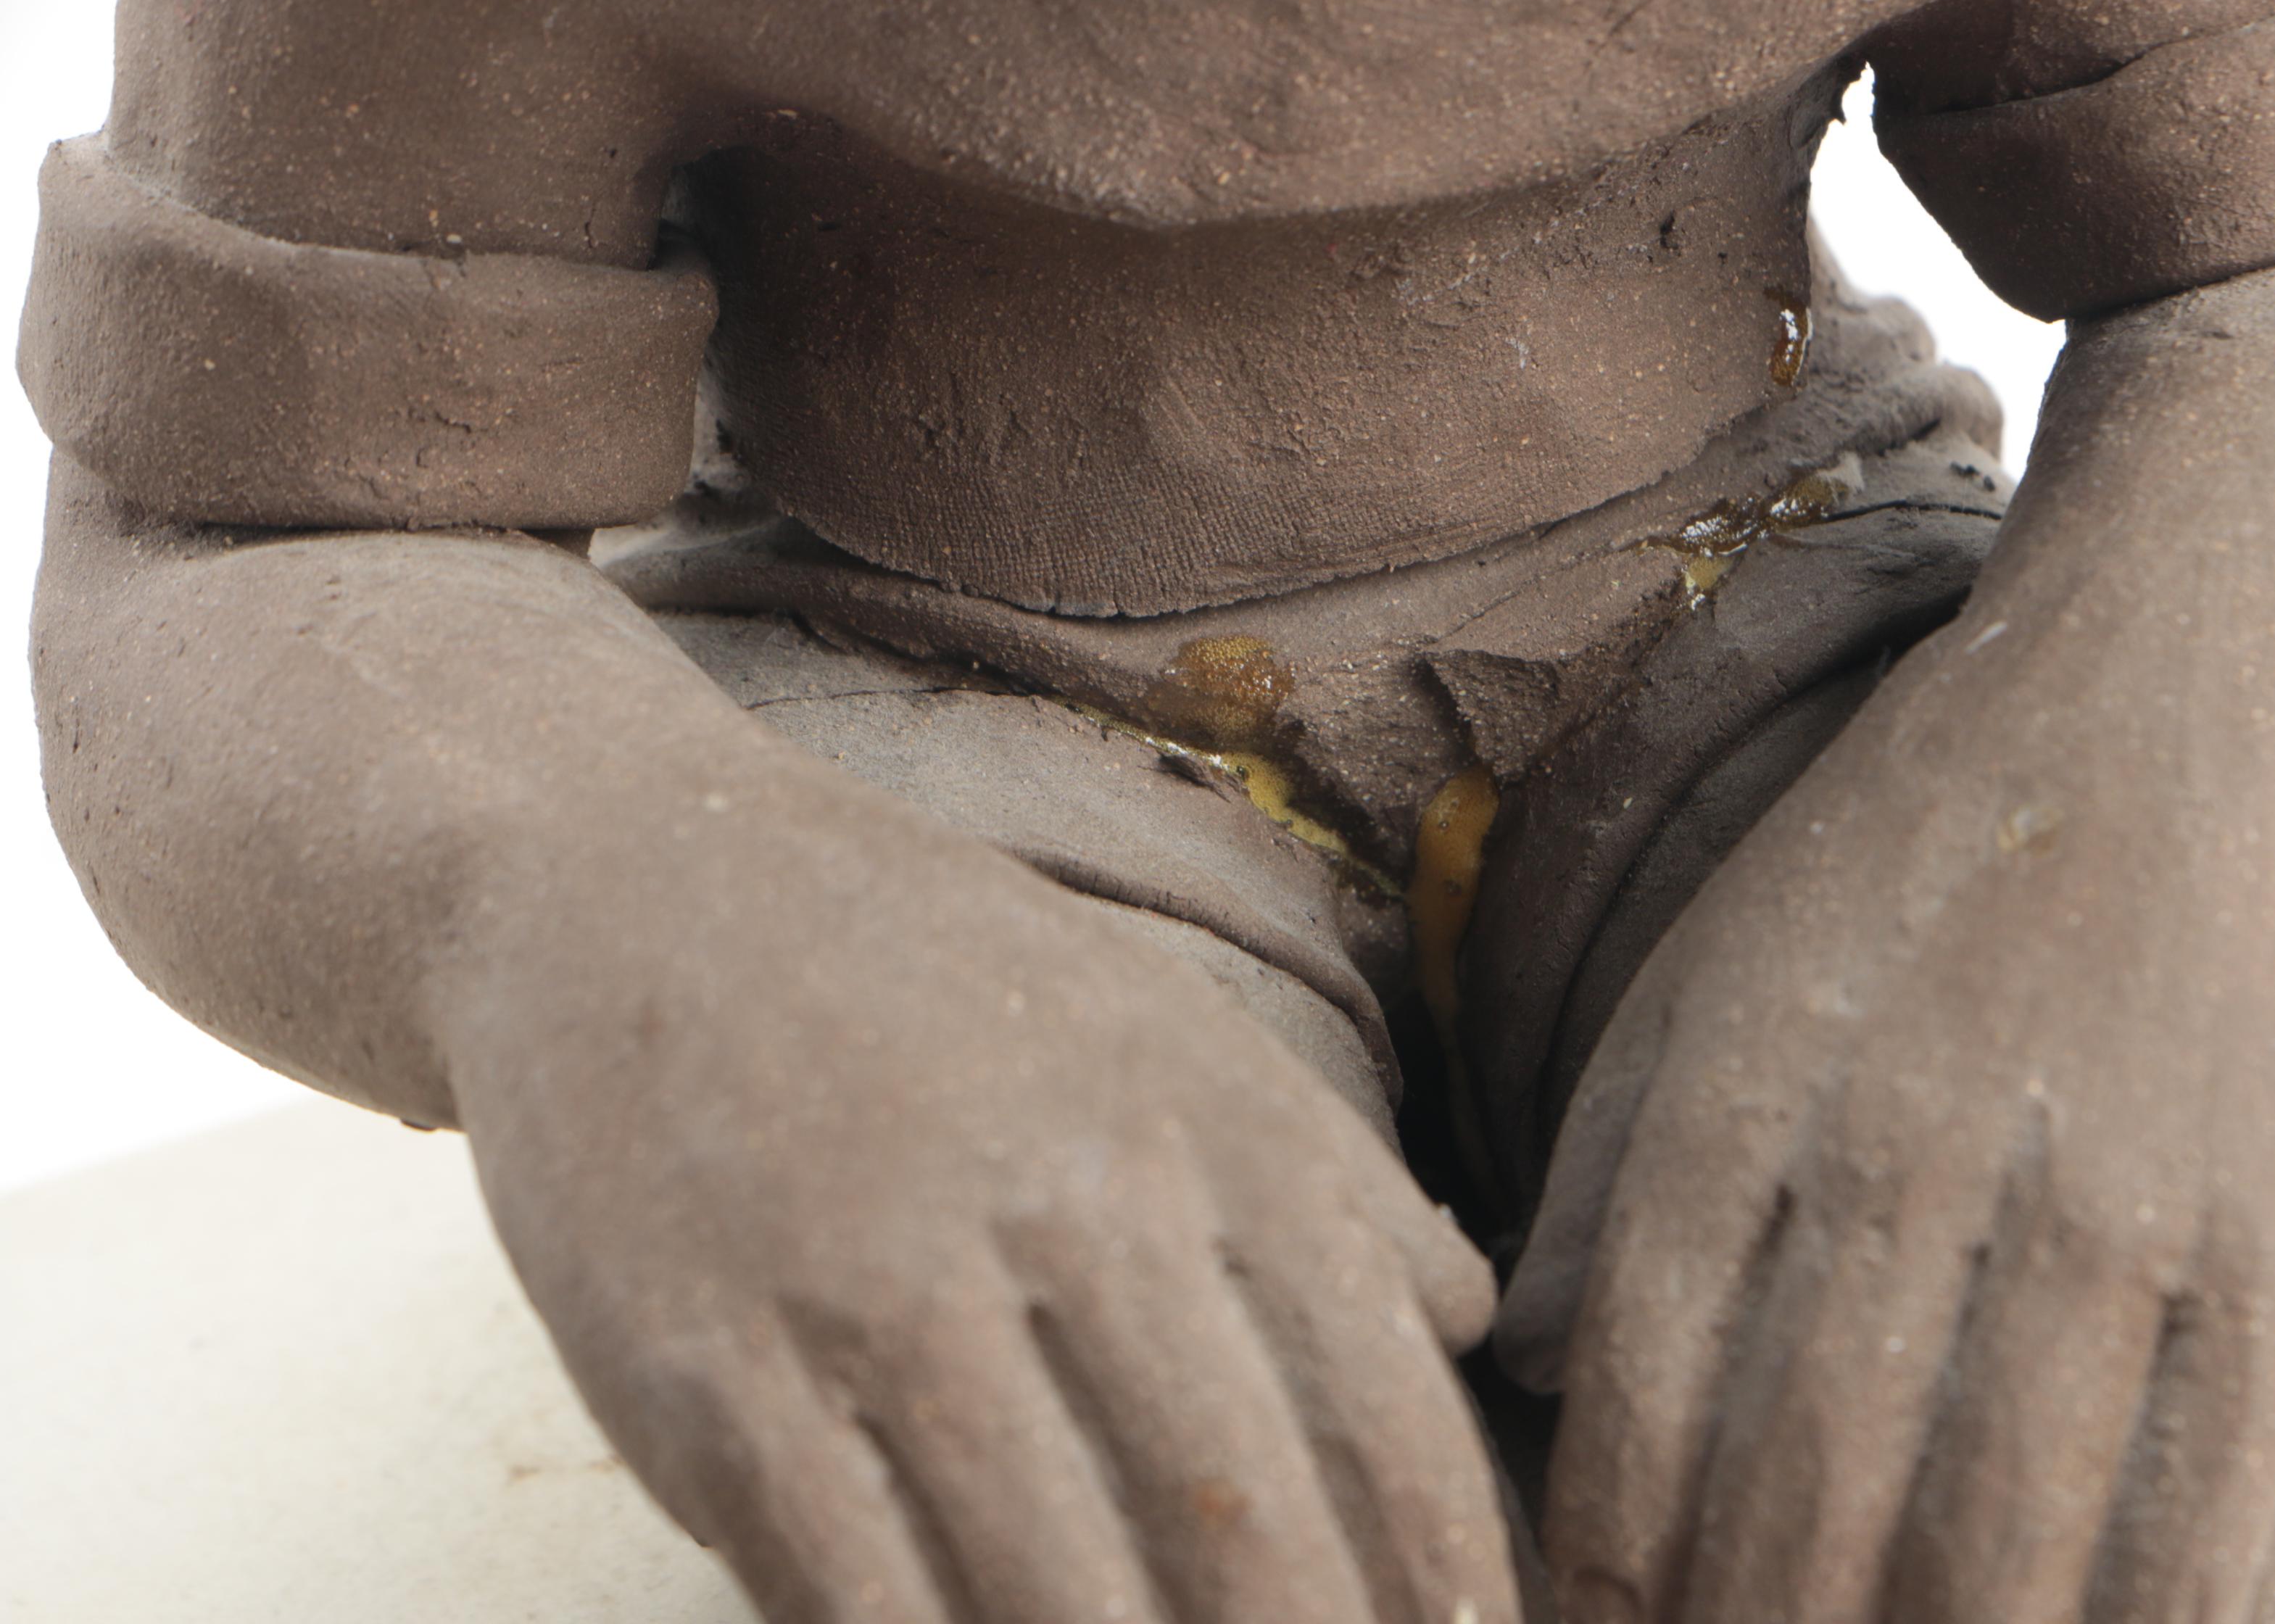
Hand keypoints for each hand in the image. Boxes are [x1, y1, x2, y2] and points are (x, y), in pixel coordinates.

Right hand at [442, 779, 1517, 1623]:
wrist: (640, 886)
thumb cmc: (941, 977)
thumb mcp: (1167, 1025)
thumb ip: (1327, 1178)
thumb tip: (1471, 1333)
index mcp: (1207, 1129)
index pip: (1386, 1409)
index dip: (1447, 1577)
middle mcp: (1064, 1211)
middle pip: (1240, 1534)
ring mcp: (876, 1301)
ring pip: (1056, 1602)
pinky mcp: (709, 1383)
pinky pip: (855, 1606)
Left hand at [1494, 647, 2274, 1623]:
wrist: (2184, 685)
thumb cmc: (1914, 852)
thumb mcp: (1722, 971)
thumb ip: (1611, 1168)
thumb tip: (1516, 1366)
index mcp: (1740, 1093)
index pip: (1635, 1407)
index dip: (1613, 1572)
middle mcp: (1909, 1154)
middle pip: (1800, 1505)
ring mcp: (2109, 1198)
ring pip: (1992, 1539)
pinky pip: (2195, 1508)